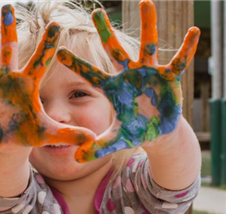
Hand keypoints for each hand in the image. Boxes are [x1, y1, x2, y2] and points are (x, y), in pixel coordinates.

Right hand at [0, 5, 94, 151]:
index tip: (56, 24)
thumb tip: (92, 139)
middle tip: (7, 6)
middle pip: (7, 51)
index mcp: (27, 85)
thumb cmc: (30, 132)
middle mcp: (6, 80)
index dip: (48, 45)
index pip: (40, 61)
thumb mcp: (49, 133)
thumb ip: (69, 134)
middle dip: (7, 30)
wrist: (11, 140)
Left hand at [57, 0, 199, 161]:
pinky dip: (185, 49)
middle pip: (114, 51)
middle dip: (106, 32)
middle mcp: (128, 76)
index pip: (90, 75)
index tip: (58, 51)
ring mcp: (148, 74)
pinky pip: (177, 61)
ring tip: (145, 2)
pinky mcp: (168, 78)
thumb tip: (75, 160)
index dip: (76, 64)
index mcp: (113, 88)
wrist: (156, 130)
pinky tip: (194, 32)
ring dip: (148, 25)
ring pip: (147, 46)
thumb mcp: (115, 140)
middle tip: (96, 11)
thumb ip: (96, 147)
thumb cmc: (134, 131)